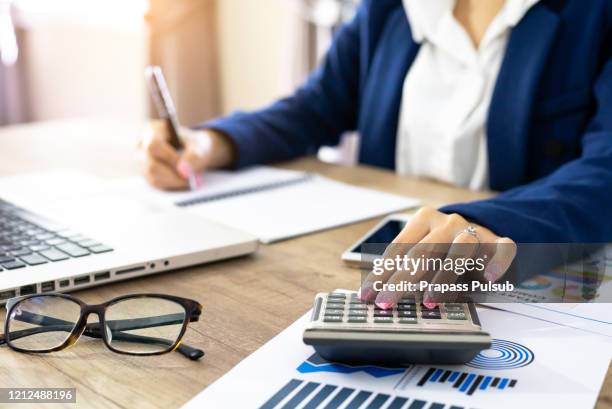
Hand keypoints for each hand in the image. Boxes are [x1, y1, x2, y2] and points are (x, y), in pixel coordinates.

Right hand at [138, 120, 234, 189]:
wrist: (193, 150)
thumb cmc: (193, 144)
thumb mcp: (199, 145)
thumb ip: (194, 156)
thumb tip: (184, 172)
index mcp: (153, 130)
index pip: (154, 146)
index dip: (170, 159)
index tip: (187, 169)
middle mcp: (142, 145)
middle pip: (151, 165)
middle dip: (174, 176)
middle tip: (192, 180)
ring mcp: (141, 161)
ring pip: (153, 177)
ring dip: (174, 182)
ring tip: (191, 181)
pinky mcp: (146, 174)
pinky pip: (156, 184)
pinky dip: (172, 185)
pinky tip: (184, 183)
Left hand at [359, 207, 515, 308]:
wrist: (486, 236)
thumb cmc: (446, 251)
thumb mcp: (424, 255)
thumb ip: (406, 268)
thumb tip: (378, 294)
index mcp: (424, 220)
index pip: (399, 248)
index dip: (382, 273)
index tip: (369, 295)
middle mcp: (449, 222)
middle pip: (423, 251)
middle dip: (401, 280)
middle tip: (387, 302)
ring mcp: (476, 231)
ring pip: (460, 250)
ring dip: (443, 277)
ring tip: (430, 301)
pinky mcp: (501, 242)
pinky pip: (502, 250)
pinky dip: (496, 264)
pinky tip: (488, 279)